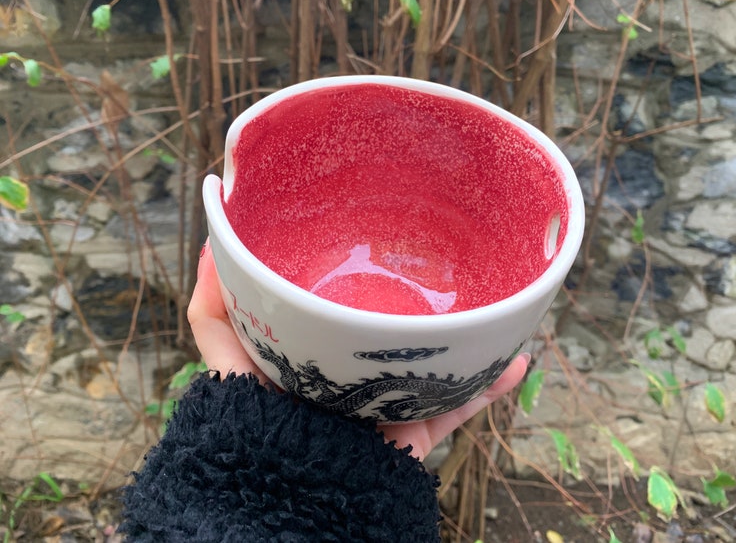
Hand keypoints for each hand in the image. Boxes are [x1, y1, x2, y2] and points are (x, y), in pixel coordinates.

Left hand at [187, 241, 529, 460]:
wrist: (293, 497)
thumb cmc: (257, 429)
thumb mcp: (229, 363)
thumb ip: (214, 314)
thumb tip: (211, 249)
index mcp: (320, 355)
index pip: (343, 311)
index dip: (360, 282)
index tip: (379, 246)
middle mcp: (359, 376)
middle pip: (396, 335)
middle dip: (421, 306)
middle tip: (443, 268)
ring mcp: (392, 402)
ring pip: (438, 366)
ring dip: (467, 340)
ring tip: (492, 305)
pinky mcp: (418, 430)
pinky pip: (462, 406)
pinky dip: (489, 386)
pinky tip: (515, 359)